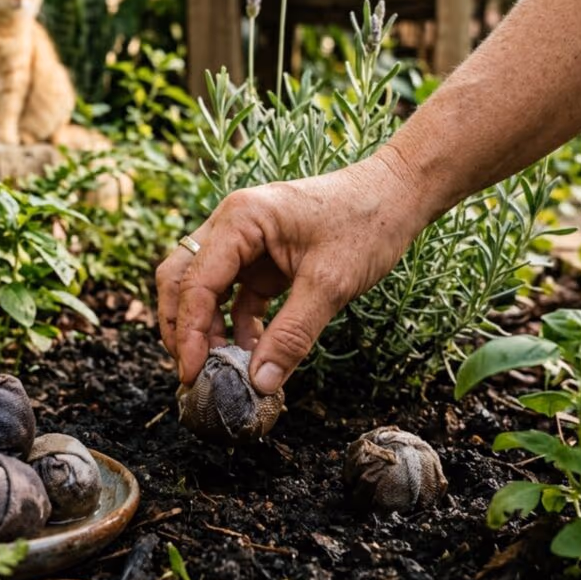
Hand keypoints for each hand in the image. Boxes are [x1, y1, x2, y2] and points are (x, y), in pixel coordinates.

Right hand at [157, 152, 424, 394]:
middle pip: (183, 279)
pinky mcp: (264, 258)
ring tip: (221, 369)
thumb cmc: (367, 224)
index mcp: (241, 219)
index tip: (192, 375)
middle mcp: (233, 224)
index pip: (196, 282)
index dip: (188, 332)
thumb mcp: (330, 284)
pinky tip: (250, 353)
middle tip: (192, 373)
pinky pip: (235, 295)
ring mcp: (246, 241)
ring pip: (204, 288)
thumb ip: (292, 335)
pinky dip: (236, 324)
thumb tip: (260, 385)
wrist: (398, 195)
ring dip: (207, 328)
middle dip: (182, 327)